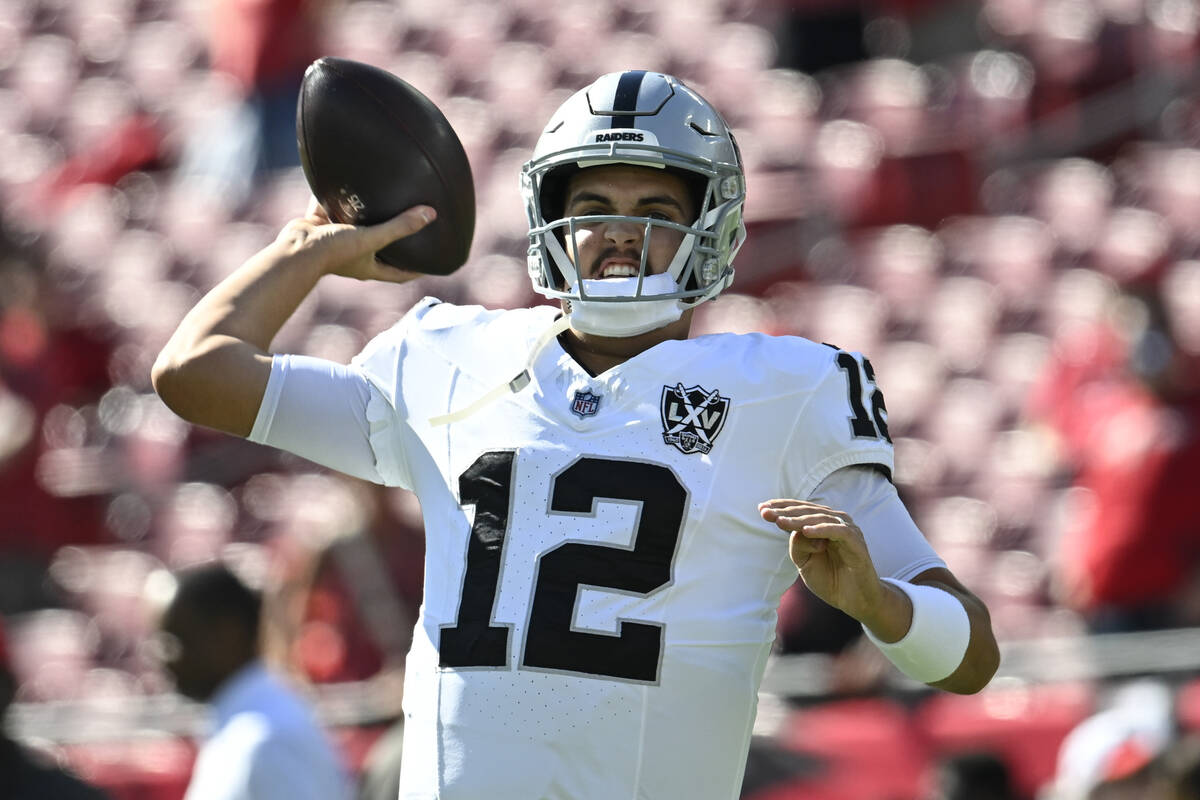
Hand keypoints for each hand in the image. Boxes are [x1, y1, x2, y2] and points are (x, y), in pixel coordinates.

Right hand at [274, 197, 435, 281]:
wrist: (295, 247)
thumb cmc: (333, 251)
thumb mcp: (372, 238)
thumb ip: (400, 227)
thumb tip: (430, 214)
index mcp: (369, 266)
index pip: (400, 274)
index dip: (417, 270)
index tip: (433, 262)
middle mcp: (355, 255)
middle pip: (381, 249)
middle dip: (395, 239)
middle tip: (412, 224)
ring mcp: (337, 240)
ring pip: (357, 226)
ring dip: (368, 215)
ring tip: (383, 198)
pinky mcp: (321, 225)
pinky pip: (333, 208)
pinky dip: (340, 197)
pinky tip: (349, 181)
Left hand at [759, 499, 887, 623]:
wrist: (854, 600)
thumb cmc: (830, 579)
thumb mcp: (804, 562)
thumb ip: (797, 545)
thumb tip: (796, 530)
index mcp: (822, 524)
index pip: (800, 510)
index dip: (781, 507)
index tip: (761, 509)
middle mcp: (835, 522)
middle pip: (808, 511)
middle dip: (785, 511)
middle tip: (765, 513)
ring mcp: (847, 530)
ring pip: (820, 518)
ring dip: (799, 520)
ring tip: (780, 522)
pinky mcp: (856, 542)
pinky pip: (839, 532)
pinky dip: (822, 530)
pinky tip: (806, 530)